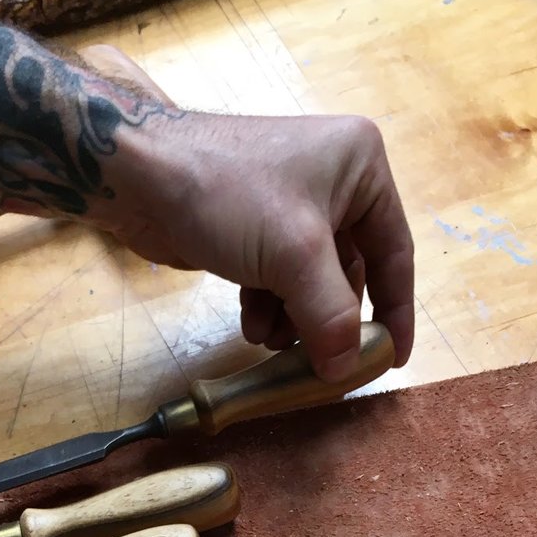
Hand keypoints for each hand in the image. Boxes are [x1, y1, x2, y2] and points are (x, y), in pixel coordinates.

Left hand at [92, 50, 412, 381]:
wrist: (140, 176)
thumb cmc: (227, 195)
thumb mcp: (293, 257)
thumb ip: (330, 316)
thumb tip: (347, 370)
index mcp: (361, 167)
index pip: (395, 252)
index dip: (396, 311)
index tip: (392, 360)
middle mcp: (333, 181)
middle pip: (350, 273)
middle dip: (329, 319)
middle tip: (321, 365)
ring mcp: (290, 204)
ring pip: (310, 283)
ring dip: (295, 320)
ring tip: (273, 342)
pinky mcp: (253, 227)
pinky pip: (278, 280)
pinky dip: (269, 307)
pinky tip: (252, 326)